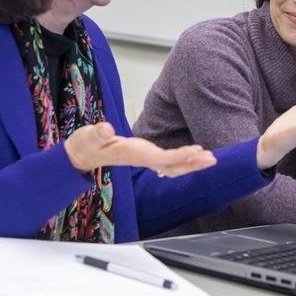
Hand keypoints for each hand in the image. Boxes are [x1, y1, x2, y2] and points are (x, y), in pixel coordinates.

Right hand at [65, 122, 216, 176]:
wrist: (82, 154)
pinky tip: (193, 156)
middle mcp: (143, 159)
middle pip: (172, 166)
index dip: (179, 156)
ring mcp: (145, 158)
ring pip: (173, 166)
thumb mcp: (88, 136)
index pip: (161, 158)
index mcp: (134, 154)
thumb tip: (107, 128)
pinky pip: (169, 161)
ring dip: (192, 163)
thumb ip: (97, 133)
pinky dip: (183, 159)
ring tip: (210, 158)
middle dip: (193, 164)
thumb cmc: (86, 145)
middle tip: (213, 159)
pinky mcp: (145, 155)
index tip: (196, 151)